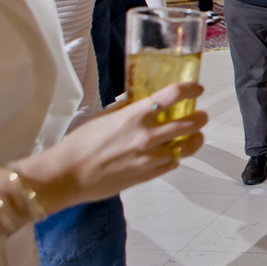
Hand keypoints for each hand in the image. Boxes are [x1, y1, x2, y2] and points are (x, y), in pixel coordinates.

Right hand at [17, 82, 207, 213]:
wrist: (66, 176)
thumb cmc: (80, 144)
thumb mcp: (104, 117)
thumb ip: (126, 107)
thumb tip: (139, 98)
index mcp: (136, 115)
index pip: (174, 95)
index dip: (191, 89)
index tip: (197, 89)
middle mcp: (148, 135)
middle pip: (191, 122)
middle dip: (200, 117)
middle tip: (199, 114)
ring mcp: (151, 157)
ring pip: (188, 146)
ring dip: (195, 138)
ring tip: (195, 135)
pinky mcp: (149, 175)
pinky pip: (173, 163)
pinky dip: (175, 157)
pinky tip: (171, 153)